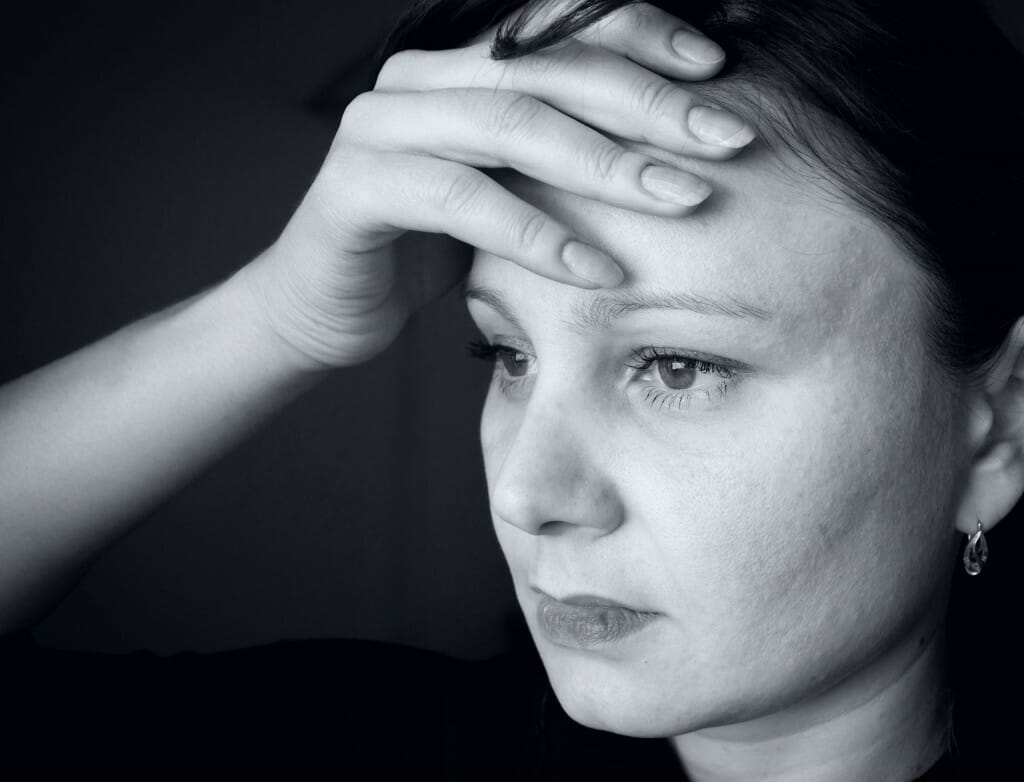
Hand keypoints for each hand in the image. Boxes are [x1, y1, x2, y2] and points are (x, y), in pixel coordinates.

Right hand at [242, 3, 754, 370]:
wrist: (325, 306)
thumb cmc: (428, 248)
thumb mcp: (505, 192)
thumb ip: (558, 158)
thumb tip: (674, 150)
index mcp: (457, 67)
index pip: (558, 27)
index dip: (642, 37)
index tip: (718, 72)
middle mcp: (418, 79)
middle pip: (546, 67)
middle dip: (647, 103)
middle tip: (724, 140)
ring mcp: (380, 127)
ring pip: (508, 123)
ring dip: (606, 164)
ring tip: (680, 198)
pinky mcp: (357, 189)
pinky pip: (461, 199)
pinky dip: (537, 235)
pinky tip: (598, 269)